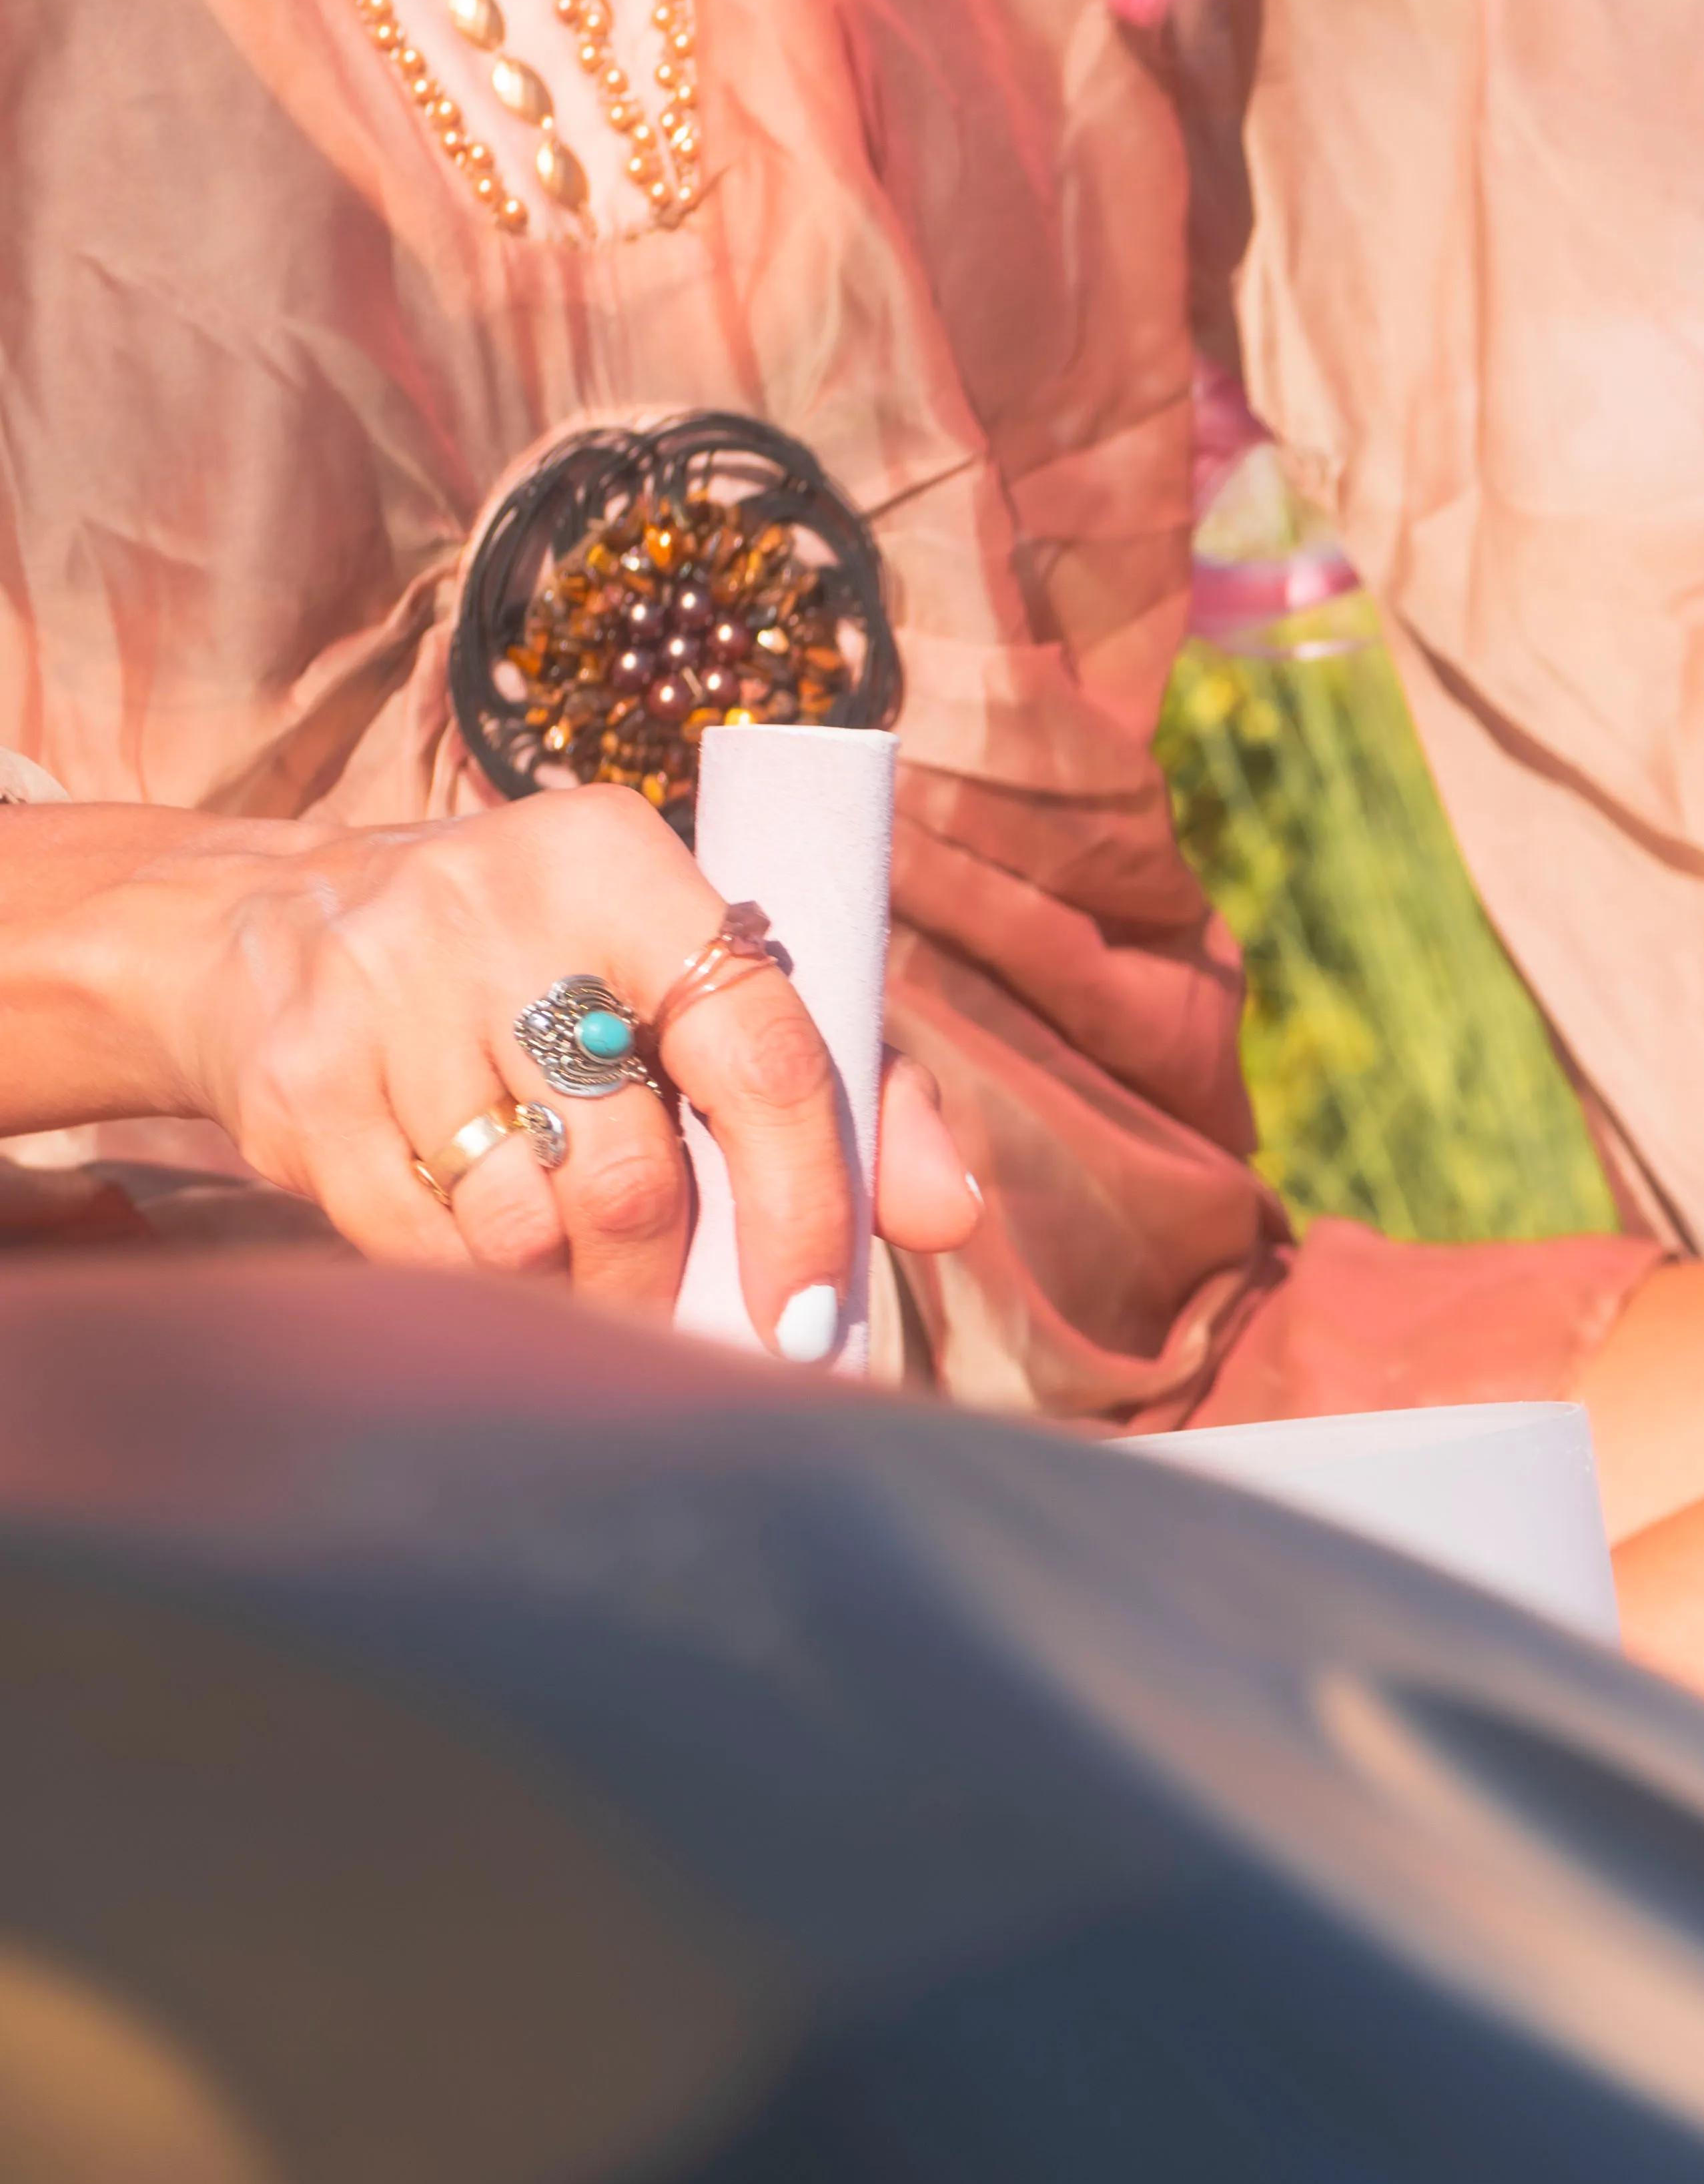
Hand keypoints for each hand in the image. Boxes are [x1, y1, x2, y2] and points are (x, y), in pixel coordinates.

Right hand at [136, 787, 977, 1340]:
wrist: (275, 925)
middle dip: (675, 1282)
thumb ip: (849, 1088)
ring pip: (524, 1229)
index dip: (806, 1203)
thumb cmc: (552, 970)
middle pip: (632, 1178)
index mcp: (620, 861)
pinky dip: (479, 1281)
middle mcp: (491, 910)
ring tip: (585, 1270)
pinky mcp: (297, 1085)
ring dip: (576, 1289)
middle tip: (695, 1322)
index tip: (815, 1317)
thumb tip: (949, 1216)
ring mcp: (378, 995)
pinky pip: (422, 1249)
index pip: (761, 1057)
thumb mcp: (698, 980)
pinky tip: (486, 1247)